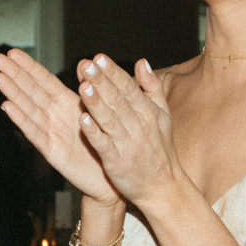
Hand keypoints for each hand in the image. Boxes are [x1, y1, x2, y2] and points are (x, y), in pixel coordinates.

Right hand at [0, 48, 119, 204]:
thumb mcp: (99, 112)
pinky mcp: (52, 152)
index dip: (29, 66)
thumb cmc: (106, 145)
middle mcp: (56, 116)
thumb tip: (85, 62)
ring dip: (13, 93)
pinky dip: (21, 120)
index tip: (13, 52)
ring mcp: (52, 133)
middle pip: (31, 91)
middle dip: (14, 74)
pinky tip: (8, 107)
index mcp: (68, 104)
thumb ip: (90, 90)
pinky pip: (35, 133)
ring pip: (29, 109)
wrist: (110, 179)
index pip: (44, 81)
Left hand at [75, 55, 180, 206]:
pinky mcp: (117, 163)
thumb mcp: (163, 115)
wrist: (163, 188)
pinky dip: (94, 132)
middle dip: (102, 81)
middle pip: (118, 100)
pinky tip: (82, 120)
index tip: (99, 57)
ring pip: (110, 120)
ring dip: (95, 103)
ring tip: (83, 87)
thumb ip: (152, 88)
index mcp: (149, 113)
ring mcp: (127, 145)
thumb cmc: (160, 150)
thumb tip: (141, 62)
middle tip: (87, 65)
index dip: (113, 72)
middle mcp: (139, 126)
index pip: (129, 88)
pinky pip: (103, 145)